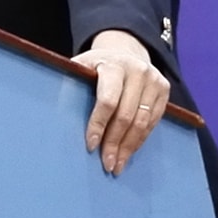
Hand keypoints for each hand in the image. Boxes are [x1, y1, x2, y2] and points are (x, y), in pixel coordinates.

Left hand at [73, 29, 169, 175]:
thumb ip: (72, 85)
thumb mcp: (81, 67)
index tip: (90, 145)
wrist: (125, 52)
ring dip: (129, 147)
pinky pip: (153, 121)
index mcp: (113, 64)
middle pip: (126, 116)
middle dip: (114, 143)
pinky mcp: (164, 90)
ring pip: (142, 122)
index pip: (107, 100)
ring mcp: (154, 80)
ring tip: (117, 165)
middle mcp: (137, 70)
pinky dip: (140, 140)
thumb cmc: (96, 65)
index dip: (98, 125)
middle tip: (106, 165)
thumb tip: (53, 115)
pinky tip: (129, 152)